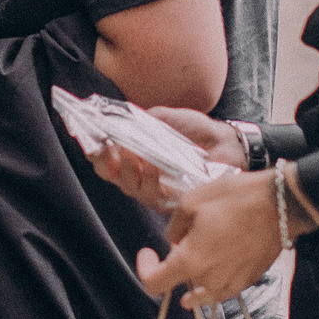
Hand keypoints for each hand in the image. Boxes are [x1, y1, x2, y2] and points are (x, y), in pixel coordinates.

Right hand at [85, 108, 243, 210]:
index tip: (91, 139)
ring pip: (129, 187)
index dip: (94, 151)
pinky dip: (150, 179)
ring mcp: (154, 190)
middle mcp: (139, 175)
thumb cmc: (196, 130)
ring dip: (127, 170)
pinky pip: (153, 195)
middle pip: (111, 176)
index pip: (106, 157)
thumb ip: (144, 119)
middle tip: (106, 149)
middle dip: (104, 163)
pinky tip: (152, 165)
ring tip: (131, 154)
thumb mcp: (166, 117)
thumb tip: (122, 118)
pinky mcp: (171, 201)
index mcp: (134, 155)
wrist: (227, 142)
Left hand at [134, 170, 290, 308]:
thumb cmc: (237, 199)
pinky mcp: (248, 280)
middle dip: (174, 264)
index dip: (146, 268)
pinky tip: (218, 262)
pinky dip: (215, 280)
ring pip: (201, 288)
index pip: (154, 283)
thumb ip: (174, 227)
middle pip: (179, 283)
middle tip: (183, 240)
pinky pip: (223, 288)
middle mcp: (209, 278)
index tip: (149, 253)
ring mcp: (231, 282)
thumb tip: (173, 241)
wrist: (281, 205)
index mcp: (190, 260)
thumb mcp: (191, 202)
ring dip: (195, 273)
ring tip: (203, 248)